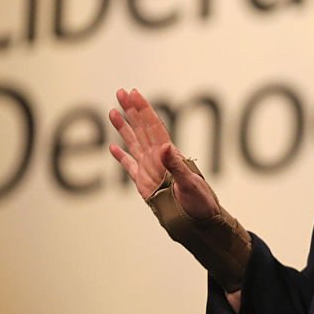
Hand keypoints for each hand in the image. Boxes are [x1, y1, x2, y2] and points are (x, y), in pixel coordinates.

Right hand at [108, 88, 218, 218]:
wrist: (200, 222)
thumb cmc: (200, 202)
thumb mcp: (190, 184)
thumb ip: (176, 166)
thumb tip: (165, 146)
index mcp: (169, 155)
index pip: (154, 126)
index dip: (144, 109)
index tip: (134, 93)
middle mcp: (158, 158)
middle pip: (142, 128)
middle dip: (131, 110)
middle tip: (120, 91)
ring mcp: (150, 169)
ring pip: (134, 143)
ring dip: (123, 128)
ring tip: (112, 112)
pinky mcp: (145, 184)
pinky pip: (130, 166)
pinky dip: (122, 157)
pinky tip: (113, 147)